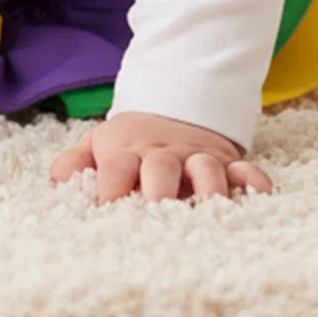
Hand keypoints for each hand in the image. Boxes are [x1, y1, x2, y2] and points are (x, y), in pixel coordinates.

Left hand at [49, 111, 272, 203]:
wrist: (173, 105)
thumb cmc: (131, 142)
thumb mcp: (99, 144)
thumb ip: (75, 162)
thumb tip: (58, 180)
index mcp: (128, 152)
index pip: (116, 167)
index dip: (110, 187)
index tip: (107, 211)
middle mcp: (163, 154)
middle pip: (160, 167)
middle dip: (159, 188)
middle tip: (158, 210)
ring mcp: (196, 157)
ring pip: (205, 168)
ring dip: (208, 186)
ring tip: (210, 207)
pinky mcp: (226, 161)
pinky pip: (244, 170)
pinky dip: (253, 181)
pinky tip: (259, 195)